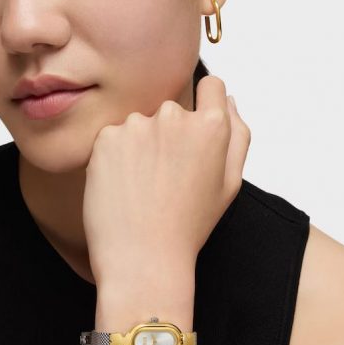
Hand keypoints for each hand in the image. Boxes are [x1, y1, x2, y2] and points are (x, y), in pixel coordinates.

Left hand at [82, 75, 250, 289]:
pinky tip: (123, 186)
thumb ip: (238, 134)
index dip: (207, 104)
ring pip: (141, 125)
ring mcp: (136, 125)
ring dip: (142, 146)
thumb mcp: (230, 183)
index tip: (196, 132)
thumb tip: (227, 99)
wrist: (142, 258)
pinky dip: (117, 156)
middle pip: (173, 111)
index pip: (211, 85)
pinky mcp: (105, 138)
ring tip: (144, 187)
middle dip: (172, 135)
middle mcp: (174, 116)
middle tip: (168, 178)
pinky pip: (114, 137)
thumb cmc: (190, 225)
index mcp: (211, 126)